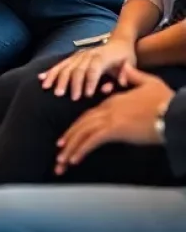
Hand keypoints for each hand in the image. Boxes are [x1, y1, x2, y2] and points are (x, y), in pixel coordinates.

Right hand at [39, 36, 136, 100]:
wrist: (119, 42)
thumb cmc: (126, 57)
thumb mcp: (130, 64)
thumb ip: (124, 75)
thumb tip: (116, 84)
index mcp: (102, 57)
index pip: (93, 70)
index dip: (89, 82)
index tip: (87, 96)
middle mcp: (88, 55)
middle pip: (76, 69)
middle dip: (71, 84)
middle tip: (67, 97)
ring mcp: (78, 55)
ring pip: (65, 66)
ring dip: (57, 78)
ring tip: (50, 89)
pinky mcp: (73, 58)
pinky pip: (60, 64)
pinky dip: (50, 72)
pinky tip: (41, 78)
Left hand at [55, 66, 174, 174]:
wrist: (173, 111)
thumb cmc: (165, 100)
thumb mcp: (150, 83)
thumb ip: (134, 76)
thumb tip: (126, 67)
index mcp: (111, 101)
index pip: (88, 116)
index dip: (76, 127)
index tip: (67, 139)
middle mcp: (106, 109)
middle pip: (81, 124)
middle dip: (68, 141)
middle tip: (58, 157)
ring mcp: (109, 119)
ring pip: (82, 133)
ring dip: (70, 149)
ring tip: (61, 163)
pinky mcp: (115, 130)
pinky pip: (92, 140)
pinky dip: (81, 150)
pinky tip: (74, 160)